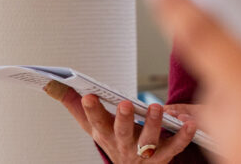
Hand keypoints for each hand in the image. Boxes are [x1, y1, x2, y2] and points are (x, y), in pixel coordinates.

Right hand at [47, 82, 195, 162]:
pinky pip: (175, 147)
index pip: (95, 122)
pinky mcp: (164, 156)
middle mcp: (123, 145)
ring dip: (152, 124)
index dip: (91, 109)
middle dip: (122, 119)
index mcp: (105, 134)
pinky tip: (190, 122)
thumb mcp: (94, 125)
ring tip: (157, 108)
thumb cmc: (115, 140)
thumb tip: (50, 84)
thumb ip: (74, 105)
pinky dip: (182, 135)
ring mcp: (144, 153)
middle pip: (122, 133)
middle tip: (125, 104)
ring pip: (148, 141)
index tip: (88, 94)